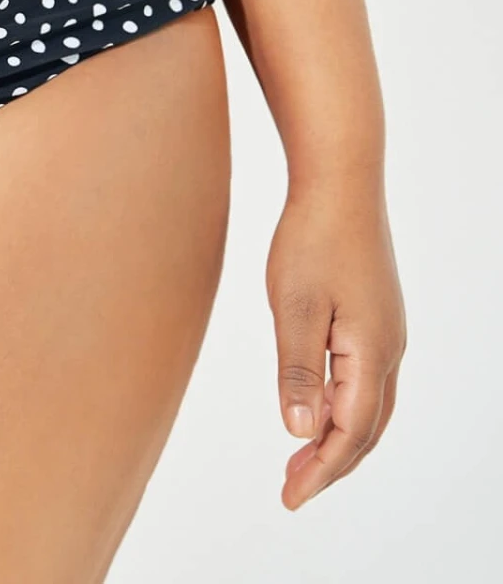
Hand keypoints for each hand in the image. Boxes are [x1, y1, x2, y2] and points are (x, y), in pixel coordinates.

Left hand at [266, 179, 404, 509]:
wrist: (341, 179)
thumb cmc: (313, 237)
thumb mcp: (295, 307)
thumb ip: (298, 371)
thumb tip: (300, 432)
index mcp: (371, 353)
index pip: (348, 433)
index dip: (320, 471)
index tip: (290, 499)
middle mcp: (389, 348)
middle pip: (366, 428)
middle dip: (331, 464)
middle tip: (292, 490)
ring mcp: (387, 330)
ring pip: (369, 404)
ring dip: (337, 436)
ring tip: (300, 457)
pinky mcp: (376, 314)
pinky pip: (366, 378)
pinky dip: (343, 404)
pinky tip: (317, 401)